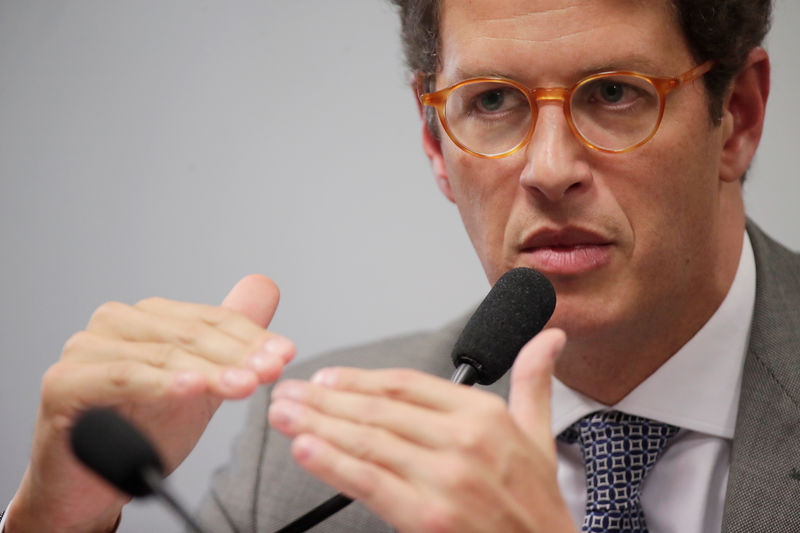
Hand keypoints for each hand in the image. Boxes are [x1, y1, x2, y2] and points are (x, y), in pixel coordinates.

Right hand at [7, 275, 294, 532]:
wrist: (95, 484)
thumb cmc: (143, 430)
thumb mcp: (202, 381)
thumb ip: (230, 337)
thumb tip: (264, 286)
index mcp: (148, 317)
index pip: (209, 318)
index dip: (251, 336)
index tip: (285, 353)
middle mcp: (115, 323)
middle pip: (190, 334)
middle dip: (237, 355)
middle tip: (271, 371)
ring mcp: (85, 349)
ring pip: (164, 356)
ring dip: (211, 372)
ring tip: (245, 385)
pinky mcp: (64, 382)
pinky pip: (123, 378)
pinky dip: (162, 383)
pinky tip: (192, 388)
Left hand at [268, 329, 576, 532]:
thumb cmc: (536, 504)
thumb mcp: (539, 435)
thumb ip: (534, 382)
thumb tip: (548, 338)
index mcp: (485, 414)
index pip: (406, 384)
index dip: (359, 378)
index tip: (326, 378)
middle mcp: (464, 440)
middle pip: (378, 409)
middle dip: (324, 399)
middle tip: (286, 391)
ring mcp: (446, 478)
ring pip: (367, 441)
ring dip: (316, 425)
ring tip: (282, 414)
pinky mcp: (429, 517)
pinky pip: (369, 483)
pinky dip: (332, 463)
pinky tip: (304, 449)